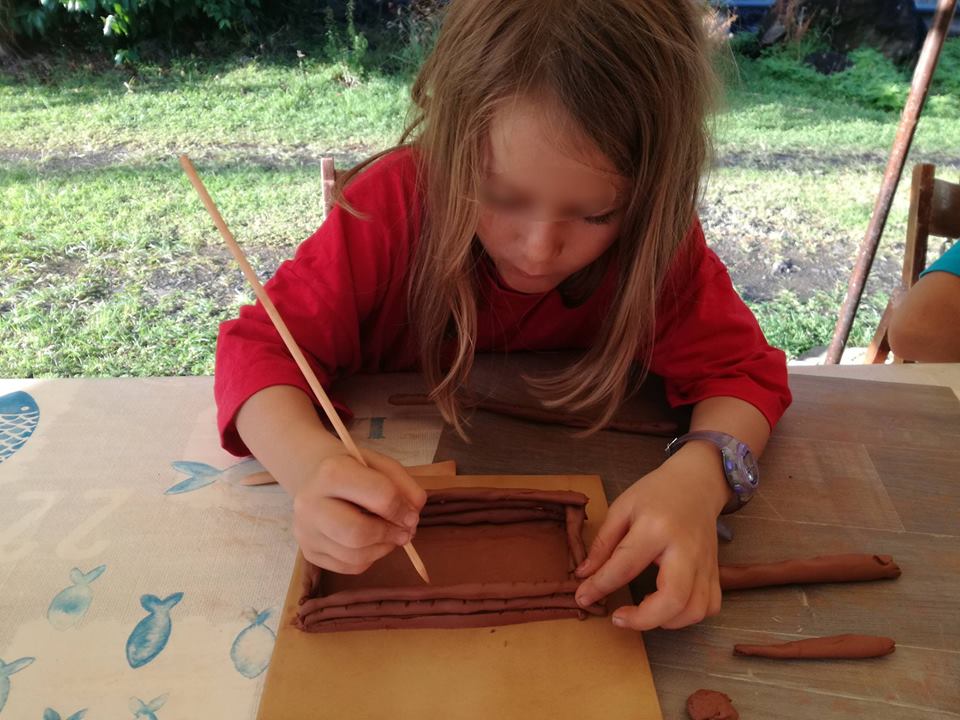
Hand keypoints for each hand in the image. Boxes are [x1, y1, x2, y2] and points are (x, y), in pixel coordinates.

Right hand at [292, 448, 426, 573]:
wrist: (315, 479)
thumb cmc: (354, 471)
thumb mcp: (381, 466)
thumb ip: (404, 486)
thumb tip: (413, 516)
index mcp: (332, 471)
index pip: (379, 496)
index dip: (403, 509)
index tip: (413, 515)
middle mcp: (310, 502)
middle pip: (358, 533)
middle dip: (390, 535)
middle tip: (405, 533)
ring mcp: (306, 530)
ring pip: (355, 555)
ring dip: (383, 549)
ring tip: (390, 536)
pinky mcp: (308, 552)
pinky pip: (349, 567)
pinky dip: (369, 559)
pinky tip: (372, 543)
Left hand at [573, 445, 727, 629]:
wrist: (696, 482)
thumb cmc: (656, 493)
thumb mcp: (622, 508)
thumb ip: (603, 543)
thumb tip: (584, 575)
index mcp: (656, 528)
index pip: (625, 566)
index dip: (599, 586)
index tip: (583, 597)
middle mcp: (685, 549)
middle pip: (673, 598)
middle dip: (643, 619)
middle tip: (619, 618)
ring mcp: (705, 562)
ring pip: (695, 609)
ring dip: (667, 621)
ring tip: (644, 613)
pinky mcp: (715, 570)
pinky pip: (710, 606)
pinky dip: (689, 616)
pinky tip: (669, 608)